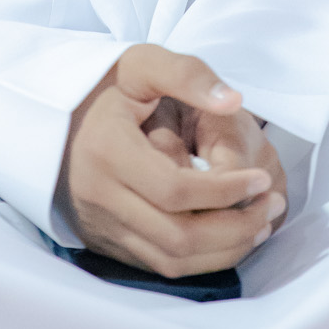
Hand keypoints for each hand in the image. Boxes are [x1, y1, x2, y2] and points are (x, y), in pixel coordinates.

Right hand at [59, 45, 288, 277]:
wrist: (56, 114)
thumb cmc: (107, 85)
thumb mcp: (143, 63)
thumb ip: (188, 74)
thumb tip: (233, 101)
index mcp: (107, 150)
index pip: (175, 190)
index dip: (226, 190)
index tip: (262, 178)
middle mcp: (98, 196)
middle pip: (177, 235)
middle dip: (235, 227)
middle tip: (272, 204)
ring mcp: (100, 224)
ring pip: (171, 260)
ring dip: (224, 250)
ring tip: (261, 224)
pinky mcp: (105, 241)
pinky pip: (158, 265)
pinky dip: (200, 259)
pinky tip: (229, 236)